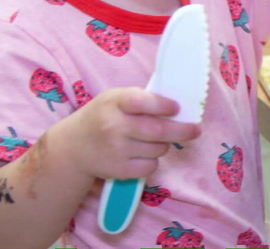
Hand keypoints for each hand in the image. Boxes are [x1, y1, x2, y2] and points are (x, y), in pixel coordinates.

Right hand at [53, 87, 201, 179]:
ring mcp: (115, 150)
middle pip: (157, 130)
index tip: (177, 108)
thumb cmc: (102, 116)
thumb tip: (178, 108)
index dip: (163, 105)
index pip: (142, 102)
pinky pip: (150, 166)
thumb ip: (142, 99)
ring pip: (158, 148)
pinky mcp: (119, 171)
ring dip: (164, 144)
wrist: (73, 148)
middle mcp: (114, 126)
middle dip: (182, 130)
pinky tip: (141, 154)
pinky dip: (153, 161)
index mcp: (114, 102)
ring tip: (153, 139)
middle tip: (196, 130)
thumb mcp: (115, 99)